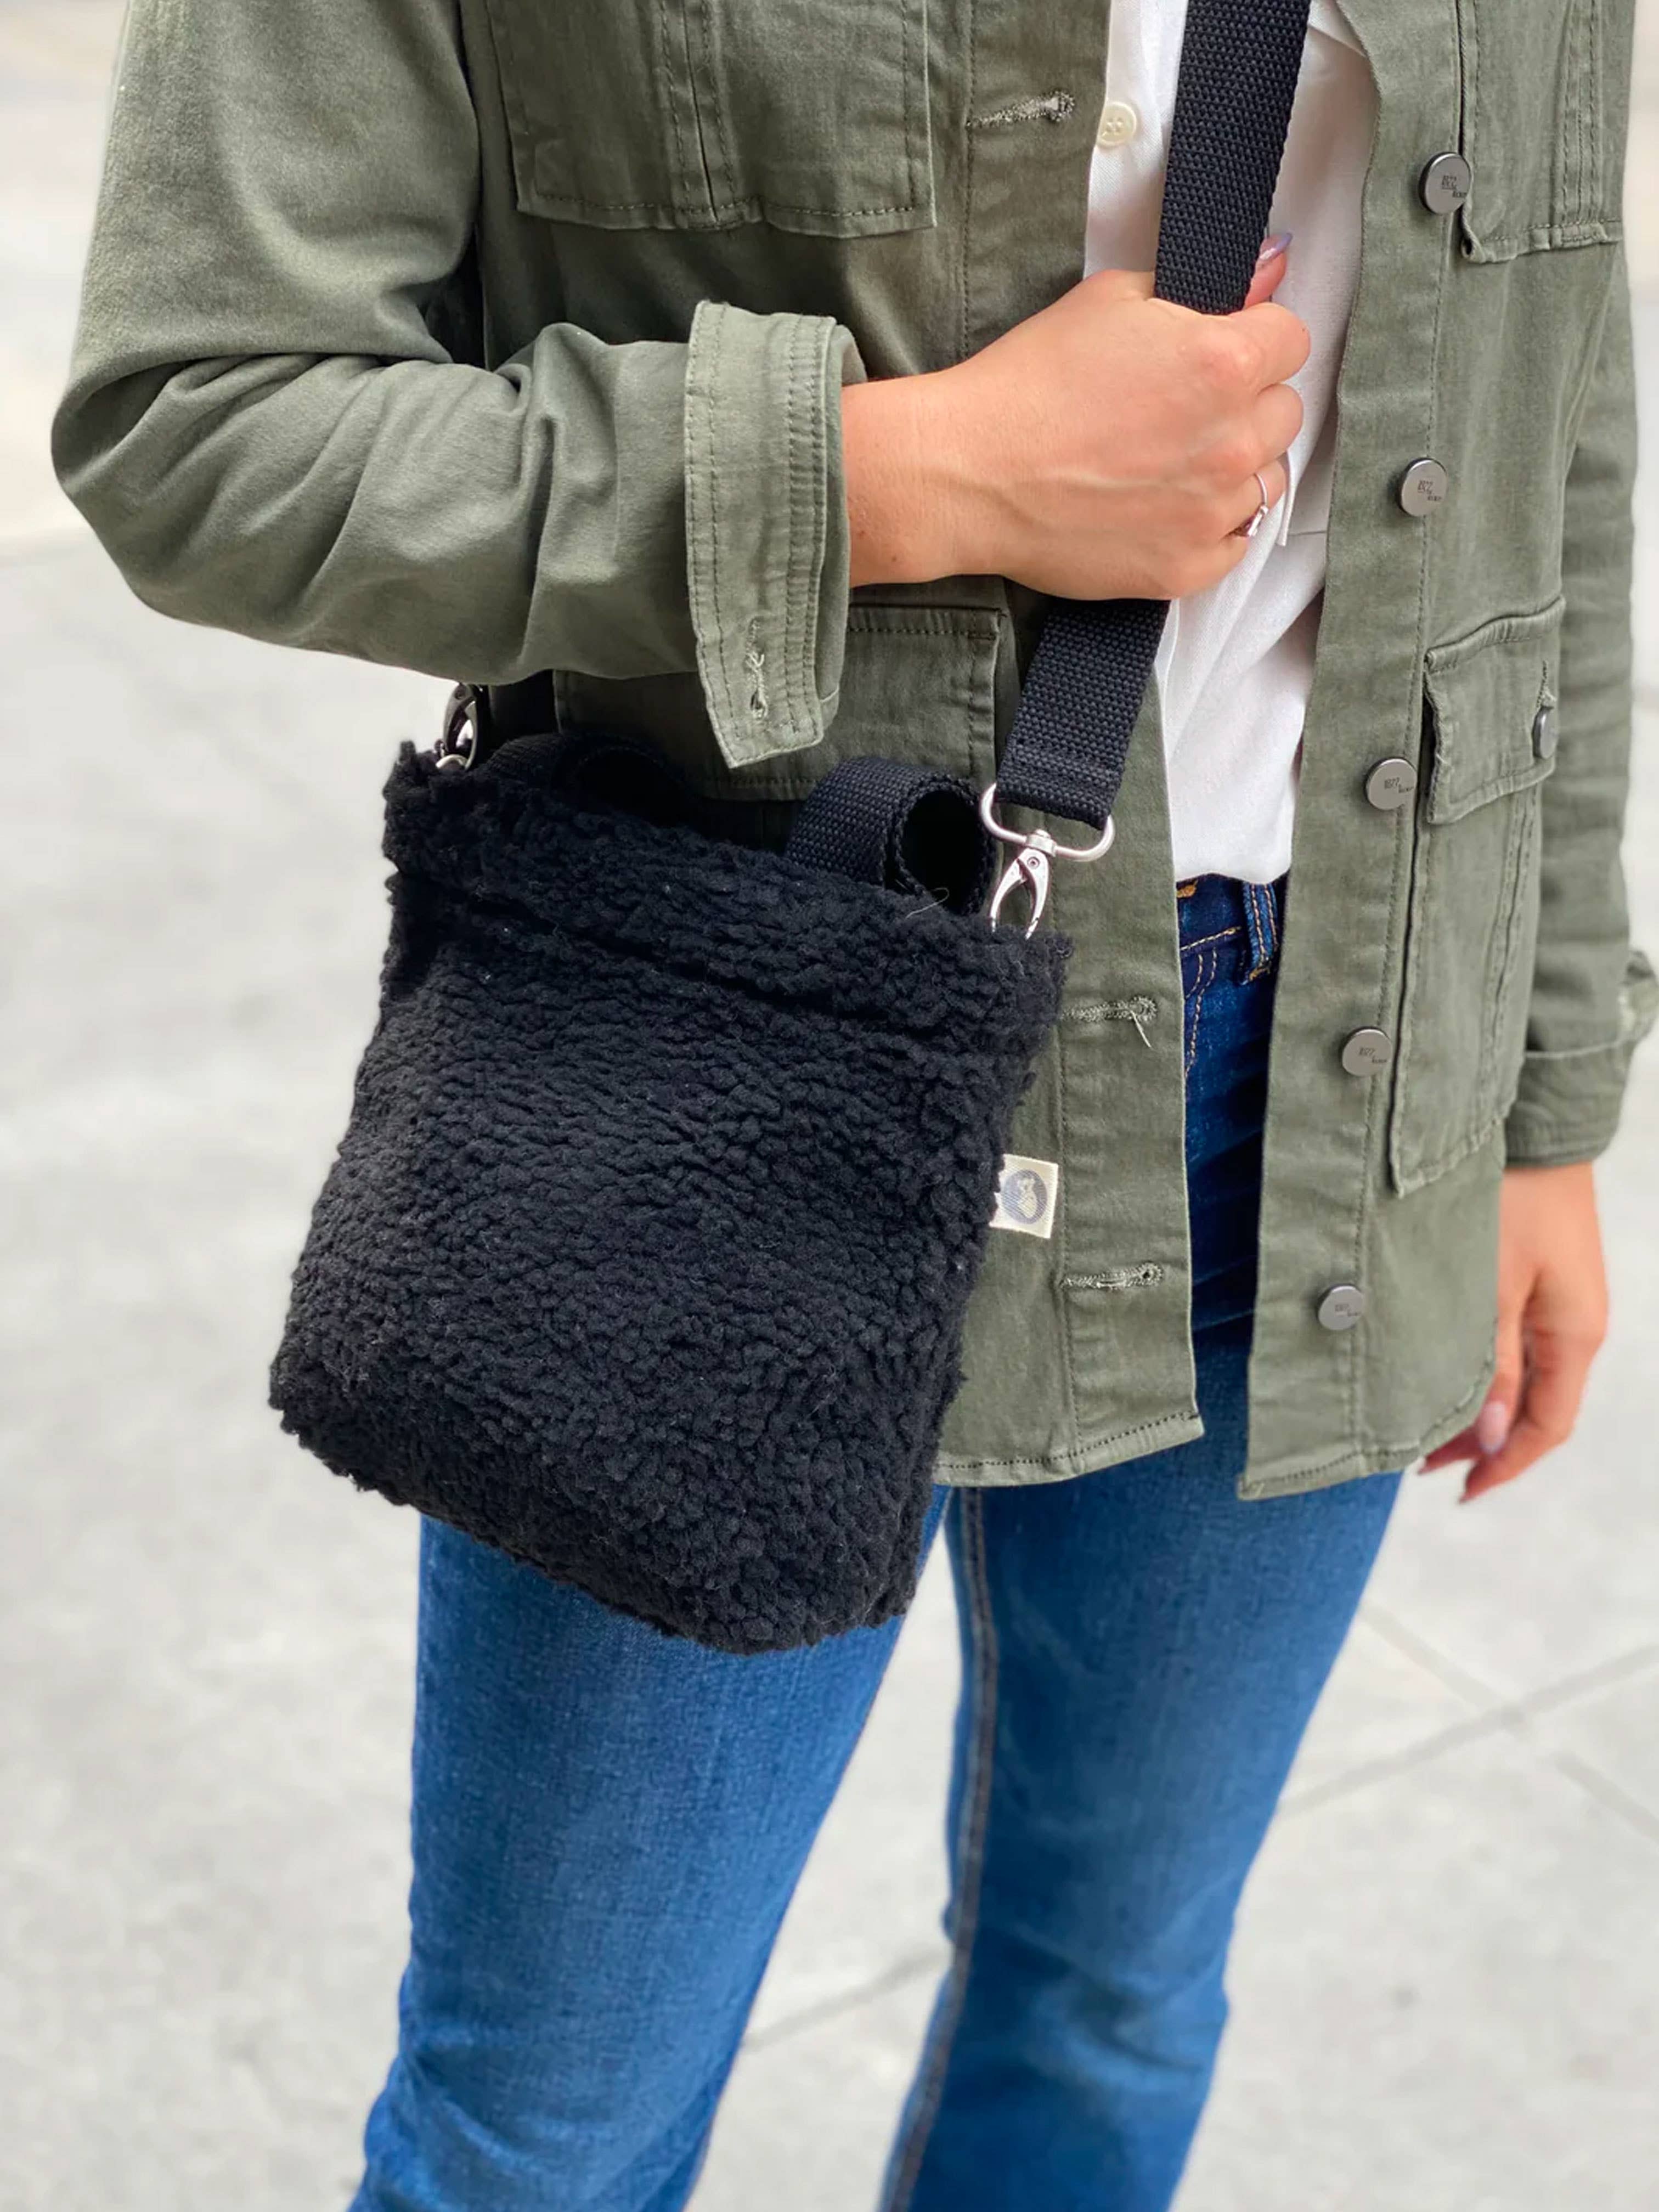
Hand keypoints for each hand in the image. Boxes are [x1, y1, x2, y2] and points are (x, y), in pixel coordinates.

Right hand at [842, 237, 1307, 597]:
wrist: (970, 474)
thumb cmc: (1029, 383)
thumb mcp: (1110, 300)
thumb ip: (1200, 288)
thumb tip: (1271, 263)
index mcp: (1223, 363)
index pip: (1291, 340)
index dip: (1255, 338)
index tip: (1221, 349)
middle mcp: (1231, 441)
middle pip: (1284, 412)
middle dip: (1247, 402)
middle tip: (1184, 407)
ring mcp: (1211, 512)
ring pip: (1267, 479)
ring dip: (1235, 465)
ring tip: (1172, 461)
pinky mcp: (1185, 567)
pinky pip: (1235, 542)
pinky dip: (1211, 525)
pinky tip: (1165, 507)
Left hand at [1421, 1162, 1608, 1502]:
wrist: (1533, 1123)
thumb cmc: (1510, 1197)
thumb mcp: (1490, 1286)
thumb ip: (1490, 1363)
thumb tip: (1489, 1439)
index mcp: (1573, 1335)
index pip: (1545, 1426)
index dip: (1504, 1465)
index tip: (1461, 1491)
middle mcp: (1575, 1325)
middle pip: (1534, 1408)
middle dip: (1482, 1443)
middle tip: (1420, 1463)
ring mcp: (1561, 1302)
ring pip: (1524, 1378)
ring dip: (1480, 1407)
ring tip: (1425, 1428)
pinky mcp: (1539, 1278)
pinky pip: (1518, 1345)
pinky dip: (1484, 1370)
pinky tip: (1447, 1373)